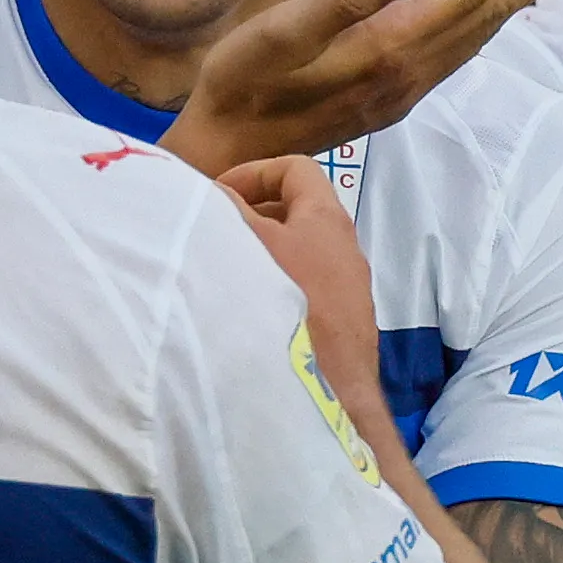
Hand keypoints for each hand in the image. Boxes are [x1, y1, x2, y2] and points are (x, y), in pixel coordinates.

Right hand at [163, 0, 562, 176]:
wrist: (228, 158)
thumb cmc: (239, 86)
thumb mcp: (276, 34)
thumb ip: (340, 0)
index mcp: (387, 49)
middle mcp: (409, 73)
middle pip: (487, 13)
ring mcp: (404, 90)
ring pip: (479, 34)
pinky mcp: (392, 98)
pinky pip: (460, 50)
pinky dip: (489, 19)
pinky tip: (497, 7)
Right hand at [219, 155, 387, 441]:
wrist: (328, 393)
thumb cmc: (285, 302)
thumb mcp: (247, 243)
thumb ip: (227, 209)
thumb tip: (211, 190)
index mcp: (328, 218)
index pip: (296, 169)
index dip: (254, 171)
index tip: (217, 195)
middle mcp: (347, 250)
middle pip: (298, 213)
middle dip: (253, 216)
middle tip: (215, 234)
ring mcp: (350, 293)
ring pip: (301, 257)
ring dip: (262, 257)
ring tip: (226, 276)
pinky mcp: (346, 331)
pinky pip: (306, 294)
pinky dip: (276, 291)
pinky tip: (249, 317)